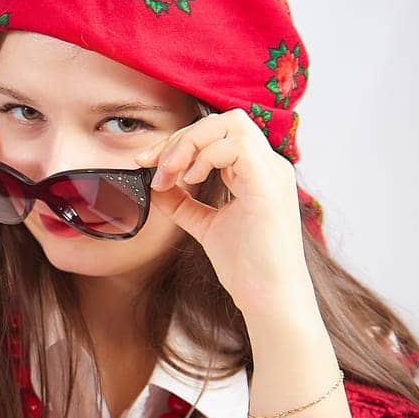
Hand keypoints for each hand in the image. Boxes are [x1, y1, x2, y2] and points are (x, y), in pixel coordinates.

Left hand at [133, 109, 309, 318]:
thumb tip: (155, 186)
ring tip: (169, 175)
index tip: (146, 162)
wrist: (268, 296)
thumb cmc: (246, 266)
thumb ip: (184, 203)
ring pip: (231, 124)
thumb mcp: (206, 225)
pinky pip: (236, 146)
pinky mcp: (268, 185)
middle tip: (152, 166)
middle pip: (224, 121)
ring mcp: (272, 173)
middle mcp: (268, 166)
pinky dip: (205, 156)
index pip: (218, 133)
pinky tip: (188, 180)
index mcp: (256, 172)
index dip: (179, 141)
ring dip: (189, 144)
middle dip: (180, 138)